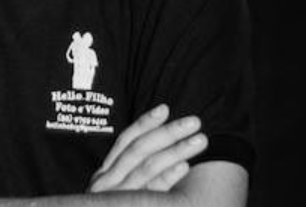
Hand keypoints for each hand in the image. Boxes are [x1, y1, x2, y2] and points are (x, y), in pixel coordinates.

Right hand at [88, 104, 207, 192]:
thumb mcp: (116, 196)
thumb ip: (129, 176)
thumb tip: (157, 150)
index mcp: (105, 175)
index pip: (125, 141)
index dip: (145, 123)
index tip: (165, 108)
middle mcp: (107, 184)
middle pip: (139, 150)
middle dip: (168, 132)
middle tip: (194, 121)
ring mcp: (117, 198)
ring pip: (148, 167)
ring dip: (176, 150)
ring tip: (200, 140)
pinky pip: (151, 192)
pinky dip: (168, 177)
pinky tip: (185, 166)